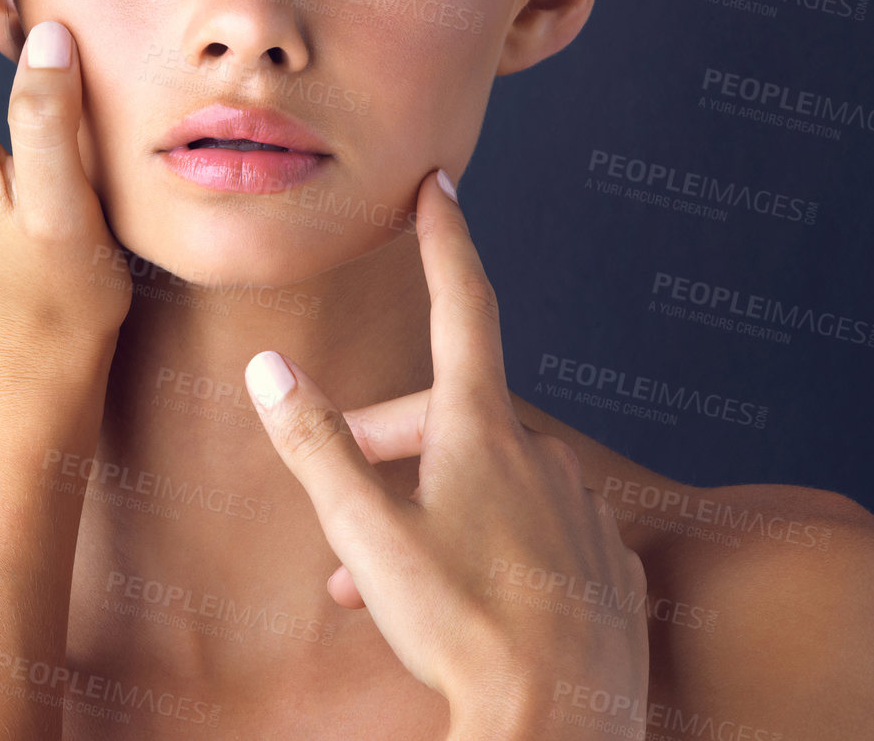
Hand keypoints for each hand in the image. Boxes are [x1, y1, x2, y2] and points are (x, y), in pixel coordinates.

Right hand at [242, 169, 647, 736]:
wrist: (558, 723)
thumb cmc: (459, 625)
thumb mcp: (365, 533)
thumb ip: (315, 445)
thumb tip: (266, 367)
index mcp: (482, 432)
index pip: (464, 305)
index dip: (446, 241)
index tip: (439, 186)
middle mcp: (542, 456)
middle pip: (454, 417)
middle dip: (391, 443)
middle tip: (342, 503)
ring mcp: (581, 510)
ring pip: (491, 483)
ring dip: (434, 508)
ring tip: (384, 582)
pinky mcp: (607, 564)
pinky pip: (539, 533)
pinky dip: (494, 548)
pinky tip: (470, 598)